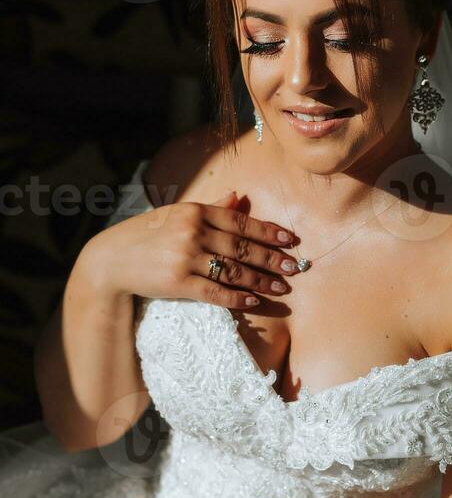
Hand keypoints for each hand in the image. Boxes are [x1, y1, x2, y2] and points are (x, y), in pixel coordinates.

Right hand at [82, 190, 301, 310]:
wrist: (110, 260)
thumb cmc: (146, 235)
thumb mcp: (176, 214)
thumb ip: (210, 207)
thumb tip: (238, 196)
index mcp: (195, 211)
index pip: (240, 221)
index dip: (268, 231)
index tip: (290, 240)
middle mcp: (192, 231)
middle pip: (242, 247)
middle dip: (272, 258)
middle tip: (295, 267)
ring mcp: (185, 257)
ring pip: (233, 270)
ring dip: (261, 281)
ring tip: (282, 288)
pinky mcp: (178, 283)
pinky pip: (215, 291)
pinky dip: (237, 297)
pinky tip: (254, 301)